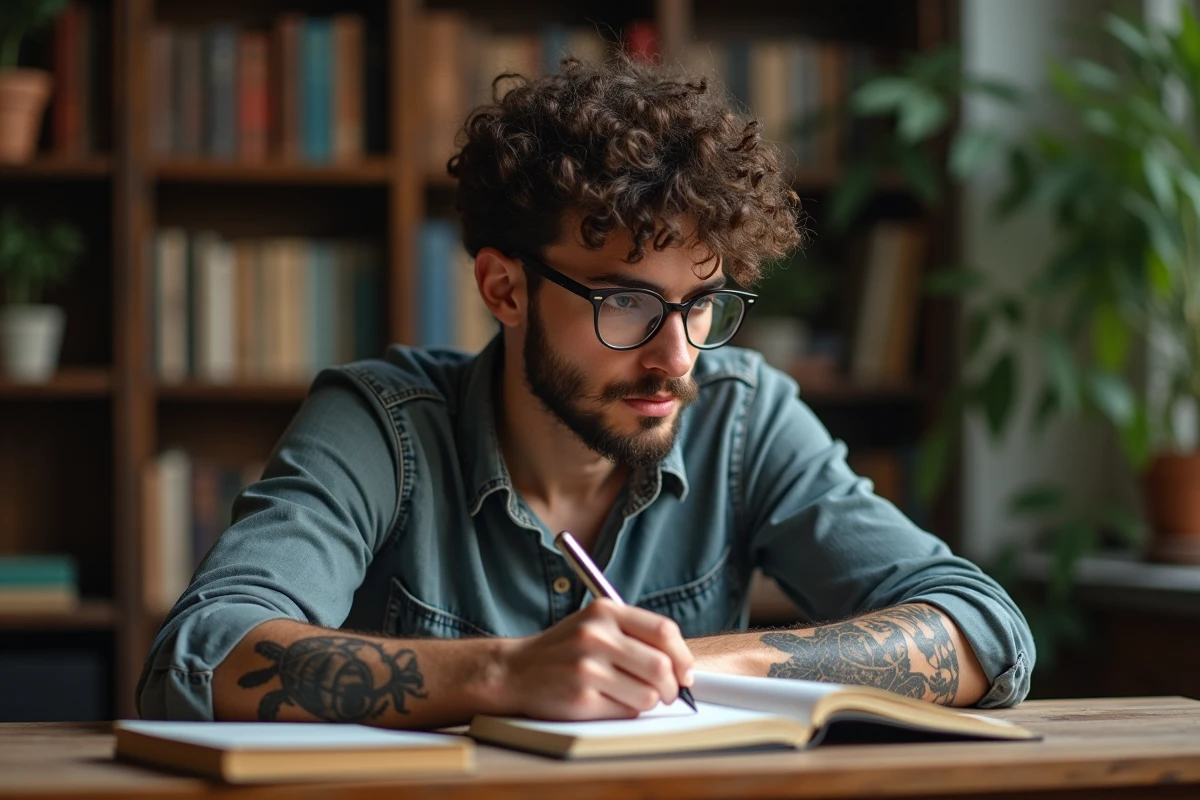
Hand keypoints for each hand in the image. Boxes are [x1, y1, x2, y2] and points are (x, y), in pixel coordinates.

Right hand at [497, 599, 694, 719]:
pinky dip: (627, 712)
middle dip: (672, 687)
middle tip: (667, 693)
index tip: (684, 672)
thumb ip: (634, 634)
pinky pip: (626, 712)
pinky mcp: (580, 699)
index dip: (682, 656)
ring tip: (632, 696)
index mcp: (605, 611)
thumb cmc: (564, 650)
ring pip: (649, 695)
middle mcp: (596, 636)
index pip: (664, 631)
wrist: (515, 671)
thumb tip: (682, 665)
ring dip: (649, 701)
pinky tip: (609, 702)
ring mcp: (587, 668)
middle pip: (661, 666)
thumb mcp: (595, 624)